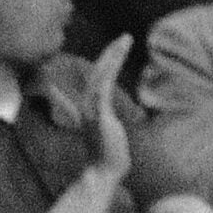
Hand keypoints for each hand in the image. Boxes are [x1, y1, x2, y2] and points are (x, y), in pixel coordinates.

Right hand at [83, 36, 131, 178]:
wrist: (103, 174)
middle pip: (96, 73)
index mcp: (90, 111)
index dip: (103, 63)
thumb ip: (109, 125)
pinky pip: (104, 84)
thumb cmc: (109, 159)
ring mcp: (92, 110)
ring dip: (112, 55)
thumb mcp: (111, 136)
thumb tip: (113, 123)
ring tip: (125, 39)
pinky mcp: (99, 113)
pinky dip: (111, 67)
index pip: (94, 83)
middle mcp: (87, 107)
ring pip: (100, 74)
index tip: (112, 50)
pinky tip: (119, 54)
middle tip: (123, 39)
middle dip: (109, 54)